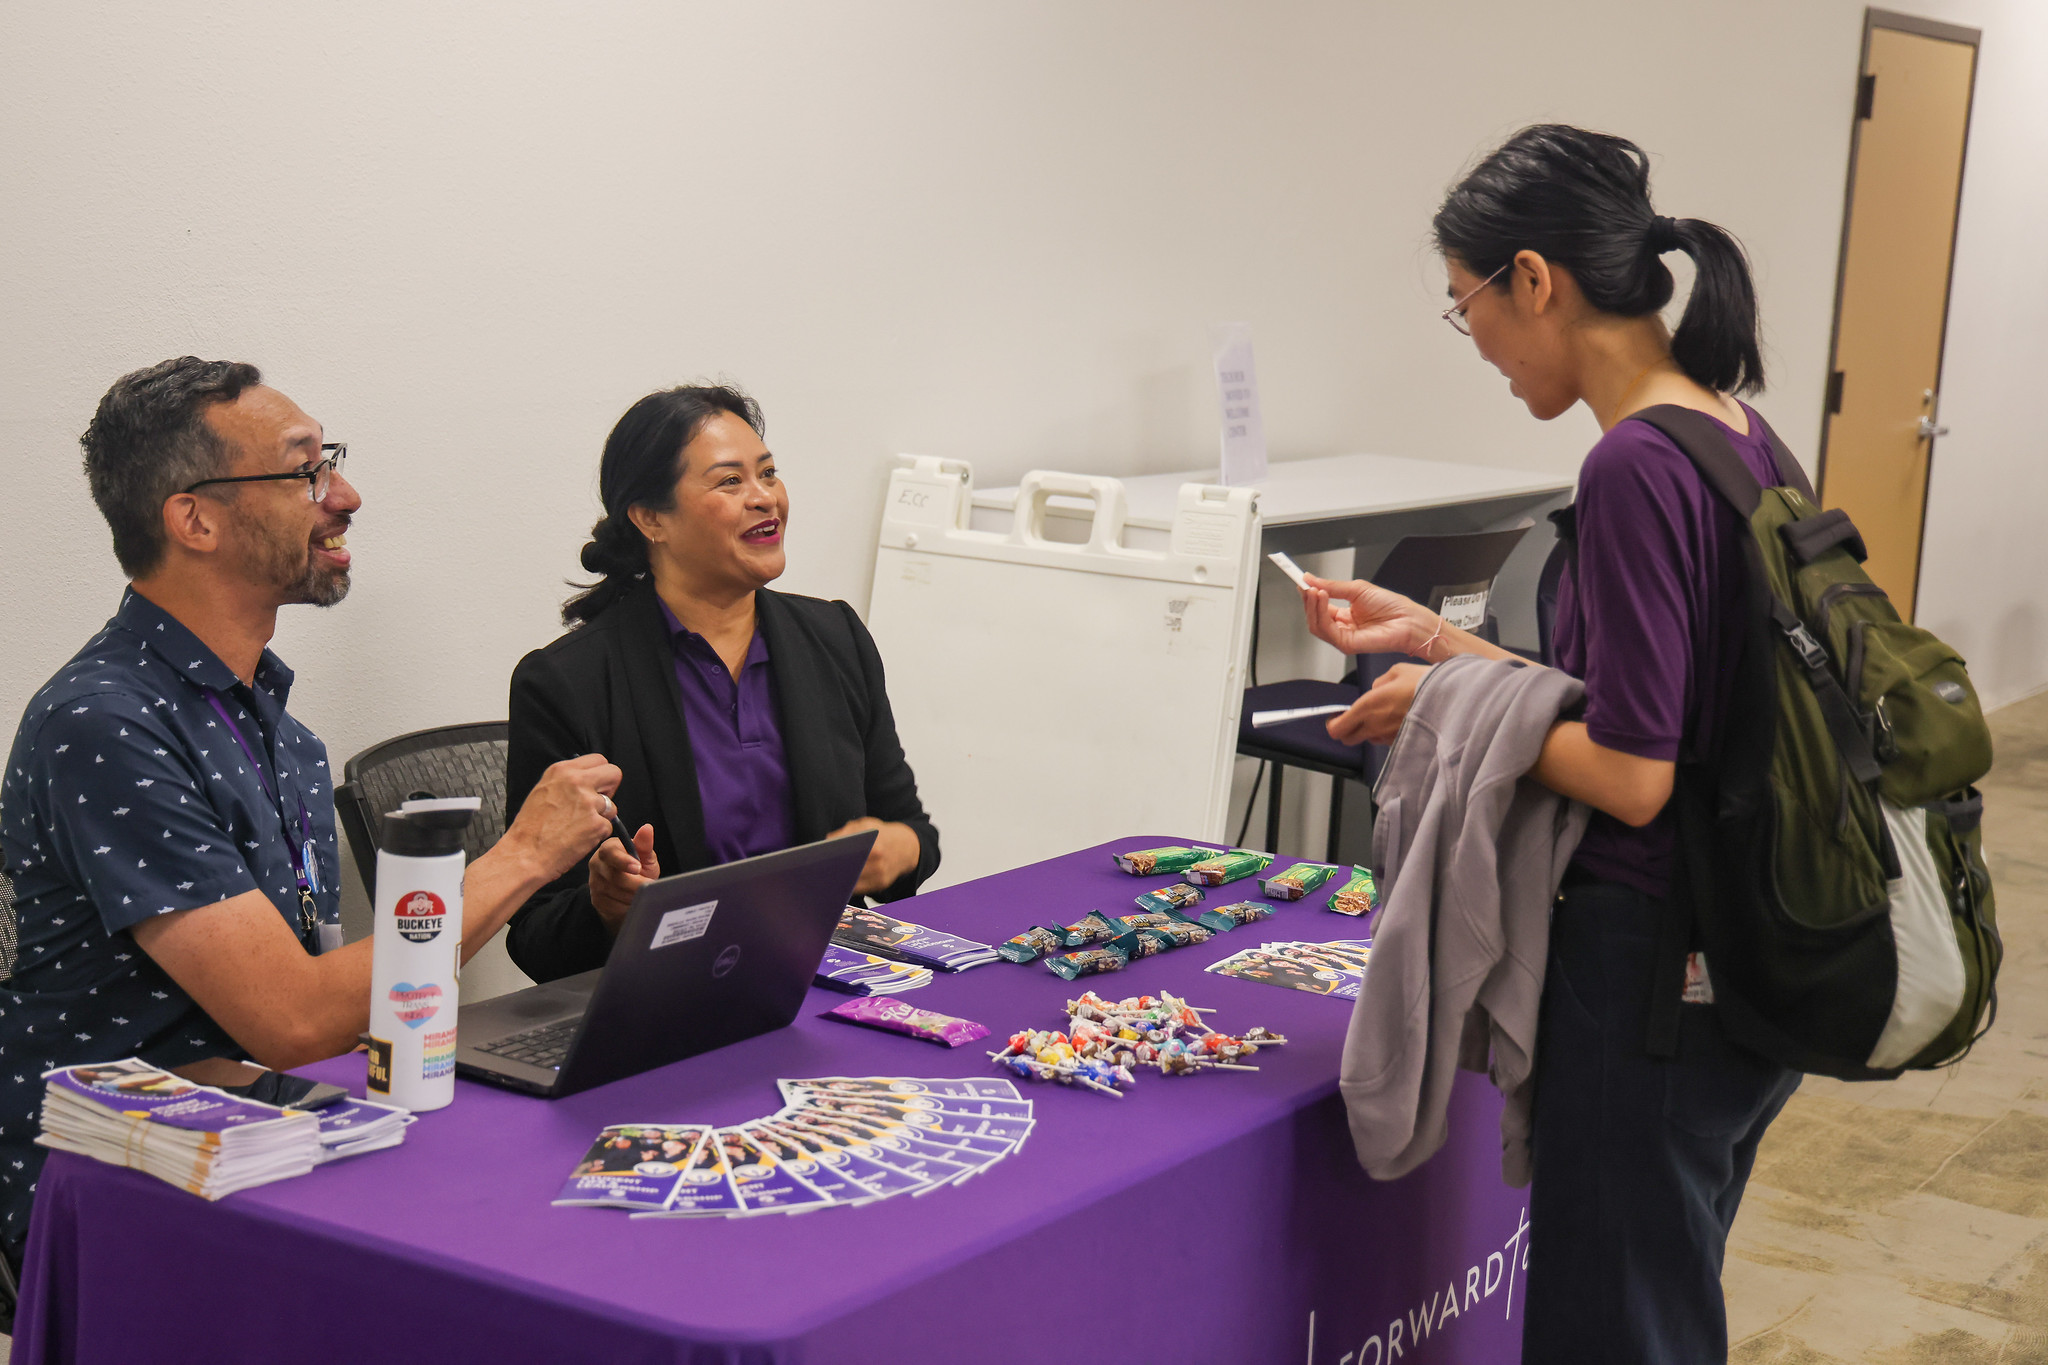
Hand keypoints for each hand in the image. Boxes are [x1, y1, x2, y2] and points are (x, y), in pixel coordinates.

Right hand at [499, 753, 622, 882]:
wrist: (524, 855)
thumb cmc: (530, 828)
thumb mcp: (543, 790)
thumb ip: (567, 782)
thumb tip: (589, 781)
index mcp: (562, 770)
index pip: (599, 760)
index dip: (599, 775)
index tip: (593, 787)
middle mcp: (577, 782)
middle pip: (614, 773)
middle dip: (610, 788)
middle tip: (596, 804)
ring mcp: (589, 803)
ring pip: (613, 805)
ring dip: (601, 817)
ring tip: (578, 826)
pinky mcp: (597, 824)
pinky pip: (608, 827)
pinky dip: (597, 834)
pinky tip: (578, 838)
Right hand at [588, 823, 658, 931]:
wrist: (627, 890)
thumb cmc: (637, 868)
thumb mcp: (644, 856)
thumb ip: (645, 844)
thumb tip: (647, 828)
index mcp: (608, 849)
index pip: (610, 852)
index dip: (624, 861)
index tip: (638, 868)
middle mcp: (597, 864)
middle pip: (615, 877)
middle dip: (636, 883)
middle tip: (650, 884)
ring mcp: (595, 883)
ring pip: (617, 893)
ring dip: (635, 895)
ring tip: (642, 892)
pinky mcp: (596, 900)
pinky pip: (615, 906)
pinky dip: (628, 905)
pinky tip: (633, 900)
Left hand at [826, 817, 921, 895]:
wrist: (907, 846)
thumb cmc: (883, 834)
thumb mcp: (868, 823)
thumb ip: (848, 830)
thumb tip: (828, 840)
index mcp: (873, 845)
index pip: (847, 855)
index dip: (831, 858)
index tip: (818, 859)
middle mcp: (878, 862)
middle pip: (849, 871)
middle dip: (833, 871)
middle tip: (817, 871)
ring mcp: (880, 875)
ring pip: (853, 882)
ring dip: (839, 880)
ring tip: (824, 878)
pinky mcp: (881, 885)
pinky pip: (861, 888)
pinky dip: (849, 885)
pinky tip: (839, 881)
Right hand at [1302, 574, 1437, 657]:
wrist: (1408, 620)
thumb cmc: (1392, 606)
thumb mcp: (1357, 589)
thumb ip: (1332, 586)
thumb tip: (1310, 579)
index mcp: (1344, 614)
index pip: (1319, 606)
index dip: (1309, 594)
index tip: (1300, 581)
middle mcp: (1342, 626)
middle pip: (1314, 616)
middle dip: (1307, 599)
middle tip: (1304, 585)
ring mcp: (1343, 636)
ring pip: (1315, 624)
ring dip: (1312, 606)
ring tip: (1314, 591)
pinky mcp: (1346, 644)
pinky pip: (1325, 630)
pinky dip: (1320, 613)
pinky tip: (1322, 599)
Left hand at [1328, 663, 1430, 745]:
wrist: (1451, 700)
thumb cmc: (1425, 683)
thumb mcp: (1397, 671)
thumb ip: (1379, 683)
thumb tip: (1376, 689)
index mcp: (1368, 706)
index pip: (1337, 728)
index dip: (1333, 724)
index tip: (1335, 718)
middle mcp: (1375, 726)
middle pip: (1348, 739)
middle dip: (1347, 730)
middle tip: (1353, 719)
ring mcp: (1388, 737)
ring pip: (1368, 739)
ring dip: (1369, 730)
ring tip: (1384, 715)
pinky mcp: (1402, 742)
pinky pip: (1386, 740)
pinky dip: (1387, 732)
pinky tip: (1399, 720)